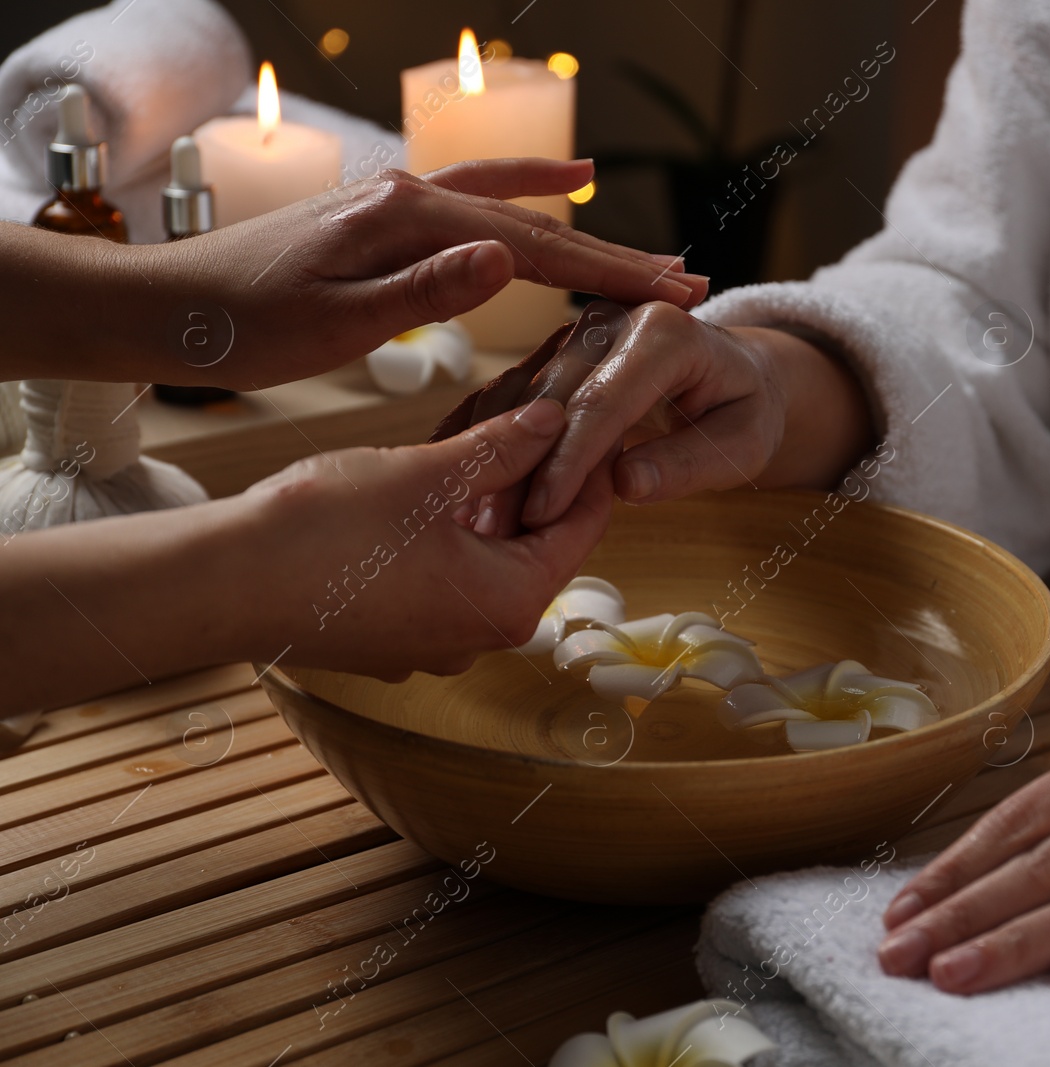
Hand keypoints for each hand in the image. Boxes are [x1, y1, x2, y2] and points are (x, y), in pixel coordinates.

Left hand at [140, 159, 709, 389]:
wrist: (164, 307)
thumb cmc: (241, 326)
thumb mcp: (332, 322)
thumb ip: (422, 291)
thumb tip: (506, 259)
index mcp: (406, 220)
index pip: (530, 251)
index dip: (607, 275)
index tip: (672, 292)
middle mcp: (410, 196)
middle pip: (535, 228)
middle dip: (615, 258)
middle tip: (689, 280)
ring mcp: (398, 200)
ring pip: (512, 213)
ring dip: (582, 233)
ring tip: (648, 251)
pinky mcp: (387, 217)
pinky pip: (474, 199)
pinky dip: (524, 196)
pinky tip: (560, 191)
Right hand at [240, 397, 613, 679]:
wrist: (219, 584)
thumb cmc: (324, 531)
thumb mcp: (429, 473)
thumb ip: (502, 447)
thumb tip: (556, 421)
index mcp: (511, 604)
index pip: (583, 524)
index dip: (592, 462)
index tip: (596, 414)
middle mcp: (481, 636)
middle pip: (535, 540)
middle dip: (536, 474)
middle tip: (541, 412)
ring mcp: (433, 642)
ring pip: (484, 555)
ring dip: (489, 497)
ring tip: (489, 432)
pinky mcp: (391, 635)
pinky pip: (440, 573)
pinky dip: (447, 527)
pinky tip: (434, 479)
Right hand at [427, 299, 872, 536]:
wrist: (738, 375)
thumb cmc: (747, 412)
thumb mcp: (745, 445)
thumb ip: (690, 463)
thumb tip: (627, 483)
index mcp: (666, 331)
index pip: (606, 400)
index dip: (571, 461)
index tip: (543, 514)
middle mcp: (612, 317)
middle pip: (551, 396)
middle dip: (521, 466)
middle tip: (491, 529)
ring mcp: (577, 330)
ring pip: (520, 395)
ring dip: (493, 458)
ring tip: (475, 520)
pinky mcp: (555, 351)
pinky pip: (512, 395)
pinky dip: (488, 442)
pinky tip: (466, 490)